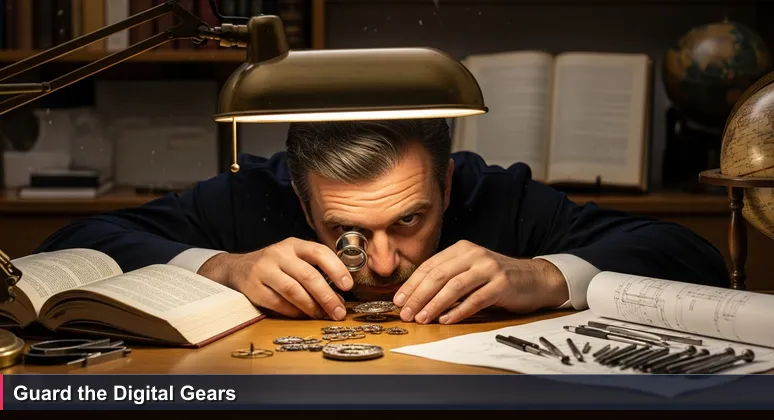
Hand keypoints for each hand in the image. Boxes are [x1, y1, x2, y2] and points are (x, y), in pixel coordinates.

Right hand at [198, 238, 352, 319]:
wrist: (238, 268)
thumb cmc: (276, 265)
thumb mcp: (295, 258)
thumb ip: (316, 270)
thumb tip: (340, 296)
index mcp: (294, 244)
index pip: (319, 252)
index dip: (336, 268)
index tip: (348, 285)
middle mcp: (279, 254)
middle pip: (308, 275)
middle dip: (327, 296)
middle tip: (339, 312)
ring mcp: (264, 270)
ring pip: (293, 291)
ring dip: (312, 307)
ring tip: (323, 315)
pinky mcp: (253, 287)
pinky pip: (278, 303)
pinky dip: (294, 312)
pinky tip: (303, 315)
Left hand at [393, 240, 567, 323]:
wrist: (534, 279)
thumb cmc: (496, 278)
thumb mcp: (470, 271)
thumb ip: (447, 278)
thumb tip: (415, 298)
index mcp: (461, 249)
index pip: (429, 266)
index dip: (411, 284)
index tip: (398, 301)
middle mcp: (474, 254)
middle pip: (438, 275)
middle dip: (418, 296)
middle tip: (406, 313)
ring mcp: (489, 268)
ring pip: (454, 286)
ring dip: (434, 304)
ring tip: (422, 318)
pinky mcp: (502, 284)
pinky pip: (476, 299)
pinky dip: (459, 311)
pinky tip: (446, 320)